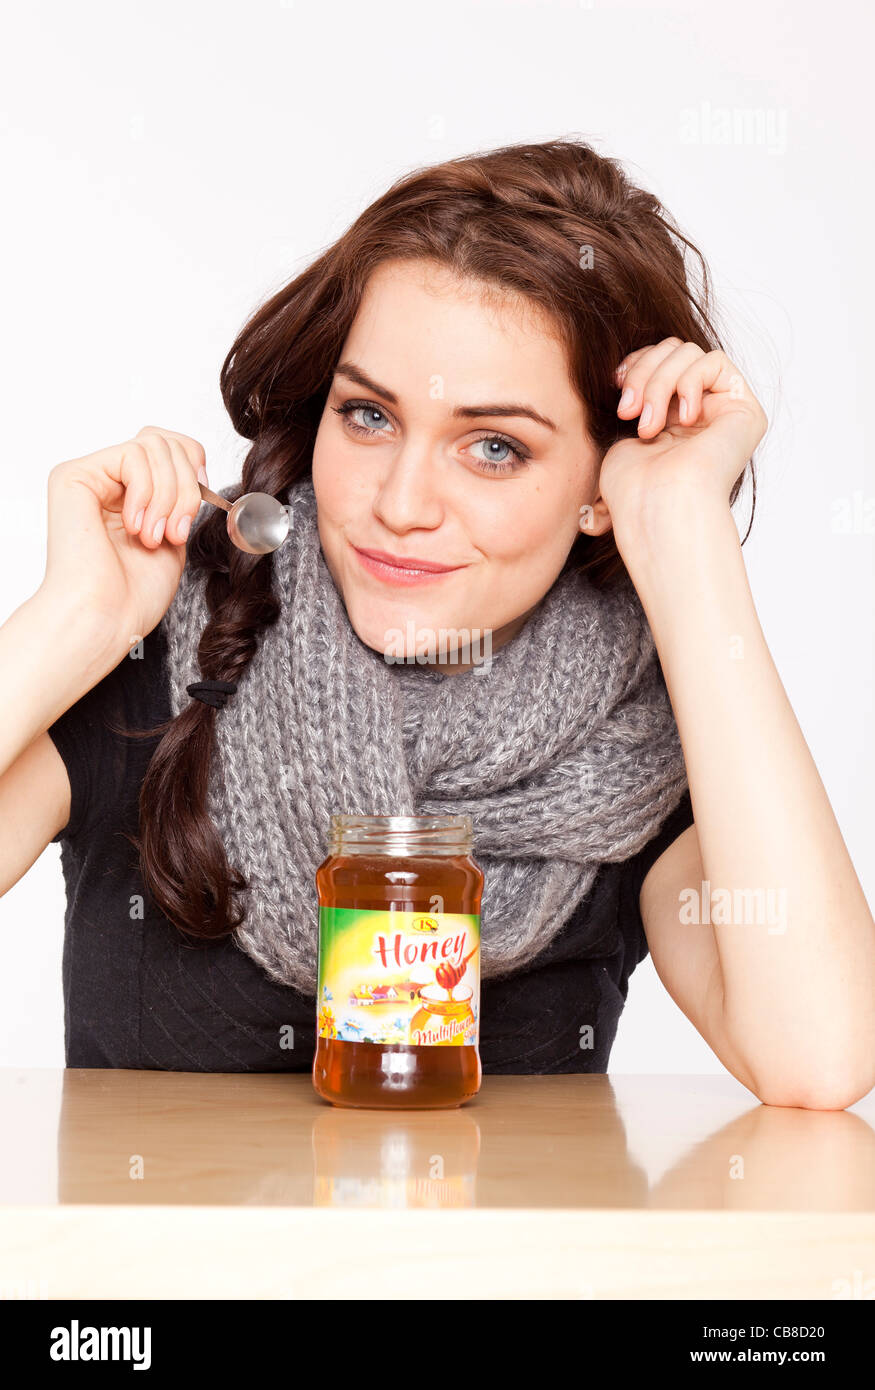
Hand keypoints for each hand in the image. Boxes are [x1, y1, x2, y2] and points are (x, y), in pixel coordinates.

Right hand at [41, 426, 206, 653]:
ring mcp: (90, 476)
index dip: (194, 469)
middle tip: (176, 532)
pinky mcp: (74, 476)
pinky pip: (133, 455)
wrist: (105, 618)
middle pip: (165, 442)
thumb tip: (199, 471)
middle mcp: (107, 481)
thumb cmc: (134, 594)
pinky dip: (148, 493)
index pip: (171, 448)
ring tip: (154, 537)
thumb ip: (180, 498)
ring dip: (168, 497)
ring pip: (154, 446)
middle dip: (185, 486)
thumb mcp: (174, 535)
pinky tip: (136, 527)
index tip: (202, 504)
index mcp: (130, 495)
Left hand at [597, 337, 766, 543]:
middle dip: (644, 375)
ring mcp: (723, 412)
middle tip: (628, 413)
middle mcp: (700, 414)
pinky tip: (684, 420)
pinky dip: (689, 383)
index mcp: (671, 419)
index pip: (658, 359)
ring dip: (659, 384)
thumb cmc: (634, 486)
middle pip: (673, 350)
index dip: (636, 363)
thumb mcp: (622, 429)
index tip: (616, 384)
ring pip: (689, 353)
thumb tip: (622, 371)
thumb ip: (636, 391)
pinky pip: (715, 362)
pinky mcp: (745, 411)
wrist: (657, 508)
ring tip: (649, 426)